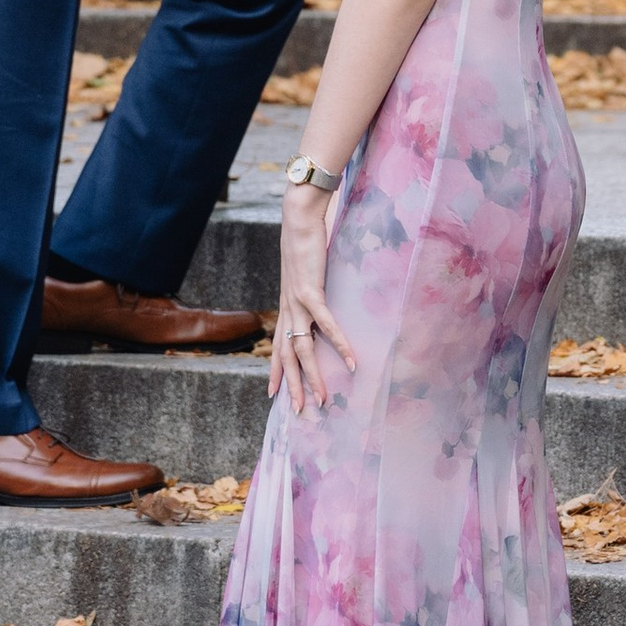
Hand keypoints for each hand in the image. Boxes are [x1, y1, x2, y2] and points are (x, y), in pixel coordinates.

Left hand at [269, 180, 355, 414]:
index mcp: (286, 304)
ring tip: (322, 399)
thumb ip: (313, 285)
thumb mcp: (307, 269)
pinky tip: (350, 361)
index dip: (276, 371)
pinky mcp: (310, 290)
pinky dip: (338, 344)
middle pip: (287, 355)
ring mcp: (296, 300)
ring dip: (314, 376)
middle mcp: (287, 307)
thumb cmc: (306, 237)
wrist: (299, 213)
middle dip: (293, 385)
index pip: (278, 345)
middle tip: (299, 411)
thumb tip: (322, 293)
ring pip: (302, 348)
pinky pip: (325, 324)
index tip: (275, 394)